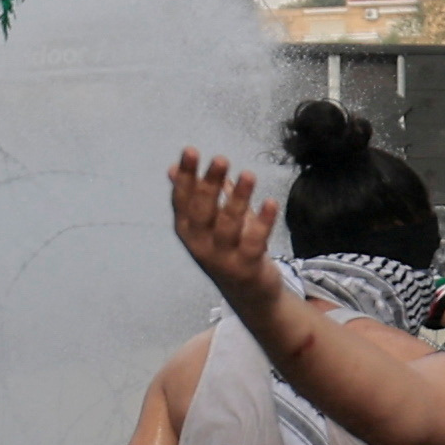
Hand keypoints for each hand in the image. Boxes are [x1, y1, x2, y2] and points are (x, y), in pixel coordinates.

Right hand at [165, 151, 288, 323]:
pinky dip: (264, 222)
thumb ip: (196, 194)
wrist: (249, 293)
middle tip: (221, 159)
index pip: (182, 199)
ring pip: (228, 224)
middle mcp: (199, 244)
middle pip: (202, 210)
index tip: (191, 151)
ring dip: (239, 199)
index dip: (186, 176)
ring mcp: (222, 257)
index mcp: (187, 230)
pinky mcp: (246, 266)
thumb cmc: (227, 248)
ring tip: (249, 175)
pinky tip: (271, 202)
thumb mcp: (208, 222)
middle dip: (210, 184)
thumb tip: (173, 168)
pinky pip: (255, 241)